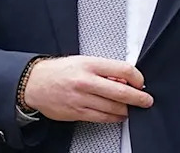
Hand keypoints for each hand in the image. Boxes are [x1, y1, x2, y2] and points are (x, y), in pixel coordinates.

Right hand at [22, 56, 153, 122]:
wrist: (33, 84)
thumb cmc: (57, 72)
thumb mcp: (80, 61)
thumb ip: (102, 69)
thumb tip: (123, 79)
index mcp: (88, 64)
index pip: (122, 69)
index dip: (137, 77)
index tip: (140, 82)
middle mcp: (86, 81)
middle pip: (122, 91)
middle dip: (139, 98)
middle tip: (146, 100)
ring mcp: (82, 98)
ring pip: (115, 108)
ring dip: (127, 109)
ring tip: (130, 107)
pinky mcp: (78, 112)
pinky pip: (103, 118)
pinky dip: (114, 117)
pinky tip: (117, 114)